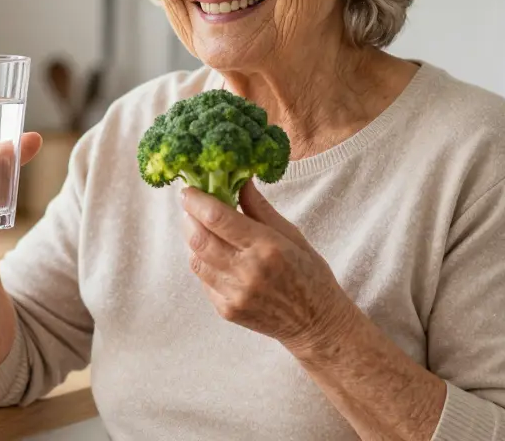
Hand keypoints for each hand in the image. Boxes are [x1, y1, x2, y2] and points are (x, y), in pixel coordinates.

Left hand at [182, 181, 354, 354]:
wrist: (316, 324)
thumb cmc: (309, 275)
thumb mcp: (292, 235)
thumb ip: (260, 208)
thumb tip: (240, 179)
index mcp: (268, 247)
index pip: (218, 218)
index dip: (197, 201)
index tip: (189, 190)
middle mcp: (248, 272)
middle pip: (199, 238)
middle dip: (189, 217)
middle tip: (190, 205)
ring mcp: (234, 294)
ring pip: (195, 259)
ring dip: (192, 239)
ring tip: (200, 227)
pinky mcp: (226, 310)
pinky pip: (203, 280)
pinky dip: (202, 262)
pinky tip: (213, 254)